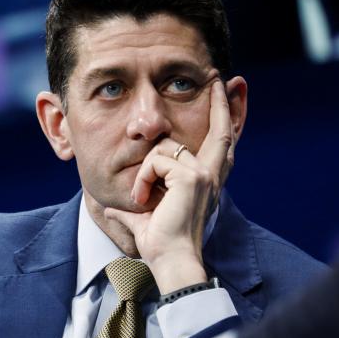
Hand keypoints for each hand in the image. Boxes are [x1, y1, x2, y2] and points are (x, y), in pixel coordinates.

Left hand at [105, 80, 235, 292]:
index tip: (226, 90)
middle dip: (222, 102)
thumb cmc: (160, 243)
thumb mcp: (146, 216)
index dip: (224, 116)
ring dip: (146, 173)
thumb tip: (112, 211)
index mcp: (206, 180)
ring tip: (143, 199)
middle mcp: (212, 173)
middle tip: (220, 77)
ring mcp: (204, 173)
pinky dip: (143, 180)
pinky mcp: (192, 176)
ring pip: (165, 147)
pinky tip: (144, 199)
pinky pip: (155, 161)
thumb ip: (133, 208)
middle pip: (222, 129)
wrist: (169, 260)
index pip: (220, 141)